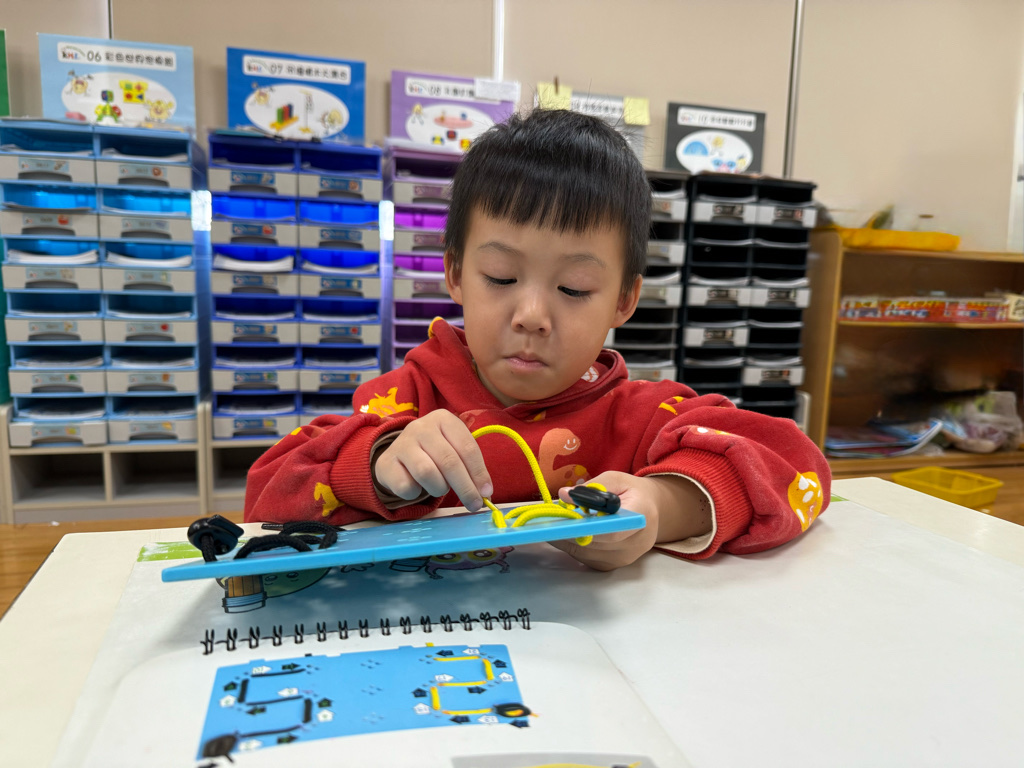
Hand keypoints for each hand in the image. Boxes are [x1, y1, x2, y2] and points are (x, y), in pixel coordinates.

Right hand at [374, 410, 492, 510]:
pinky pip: (407, 486)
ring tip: (440, 488)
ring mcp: (401, 443)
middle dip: (465, 487)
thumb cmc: (434, 453)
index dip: (479, 472)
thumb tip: (485, 492)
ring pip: (427, 473)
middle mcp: (421, 427)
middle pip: (449, 461)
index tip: (486, 493)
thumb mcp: (454, 449)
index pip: (467, 447)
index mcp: (443, 419)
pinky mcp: (386, 462)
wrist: (398, 455)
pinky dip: (417, 493)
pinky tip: (418, 487)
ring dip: (439, 488)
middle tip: (474, 504)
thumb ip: (470, 467)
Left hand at [551, 472, 709, 570]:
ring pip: (587, 553)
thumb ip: (591, 488)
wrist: (651, 511)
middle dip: (570, 531)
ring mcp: (625, 558)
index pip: (612, 530)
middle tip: (547, 520)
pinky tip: (565, 533)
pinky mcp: (613, 566)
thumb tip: (564, 495)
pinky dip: (573, 547)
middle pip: (596, 544)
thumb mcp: (616, 479)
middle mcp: (636, 543)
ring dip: (567, 540)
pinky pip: (587, 559)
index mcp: (641, 517)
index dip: (586, 527)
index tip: (564, 518)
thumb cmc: (632, 492)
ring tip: (552, 525)